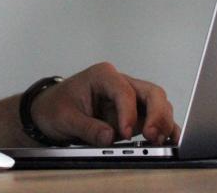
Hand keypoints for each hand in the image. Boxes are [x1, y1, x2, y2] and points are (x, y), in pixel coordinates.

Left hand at [29, 62, 178, 144]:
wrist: (49, 112)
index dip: (128, 112)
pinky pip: (154, 119)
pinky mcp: (133, 115)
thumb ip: (87, 127)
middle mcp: (120, 83)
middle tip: (152, 136)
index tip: (125, 133)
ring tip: (156, 141)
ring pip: (158, 105)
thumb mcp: (65, 118)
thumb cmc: (56, 107)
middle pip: (151, 93)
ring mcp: (129, 99)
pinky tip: (167, 141)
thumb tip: (109, 136)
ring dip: (162, 123)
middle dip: (157, 114)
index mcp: (103, 76)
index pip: (124, 91)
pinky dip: (163, 129)